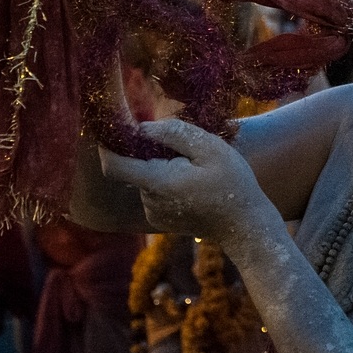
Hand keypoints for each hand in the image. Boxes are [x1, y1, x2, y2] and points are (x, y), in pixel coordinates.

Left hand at [98, 119, 268, 239]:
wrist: (245, 225)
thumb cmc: (232, 183)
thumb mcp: (210, 148)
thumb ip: (175, 134)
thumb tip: (144, 127)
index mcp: (157, 182)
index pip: (113, 166)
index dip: (107, 146)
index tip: (116, 129)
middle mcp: (149, 201)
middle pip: (134, 168)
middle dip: (150, 152)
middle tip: (184, 150)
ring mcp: (154, 213)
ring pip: (146, 178)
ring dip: (161, 167)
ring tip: (193, 168)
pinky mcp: (161, 219)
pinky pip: (154, 192)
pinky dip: (166, 181)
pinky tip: (192, 183)